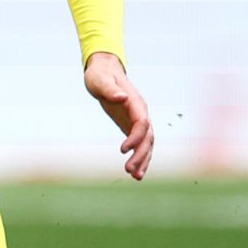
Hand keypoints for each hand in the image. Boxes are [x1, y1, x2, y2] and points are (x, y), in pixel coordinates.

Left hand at [84, 51, 152, 179]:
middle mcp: (141, 113)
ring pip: (147, 144)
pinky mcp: (131, 125)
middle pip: (147, 137)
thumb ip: (110, 89)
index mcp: (136, 103)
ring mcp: (138, 120)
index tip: (122, 150)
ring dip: (143, 160)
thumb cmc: (100, 74)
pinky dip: (139, 157)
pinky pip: (139, 144)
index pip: (141, 123)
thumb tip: (122, 97)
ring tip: (135, 176)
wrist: (104, 70)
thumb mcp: (100, 80)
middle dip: (140, 154)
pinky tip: (134, 172)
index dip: (135, 137)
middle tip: (129, 170)